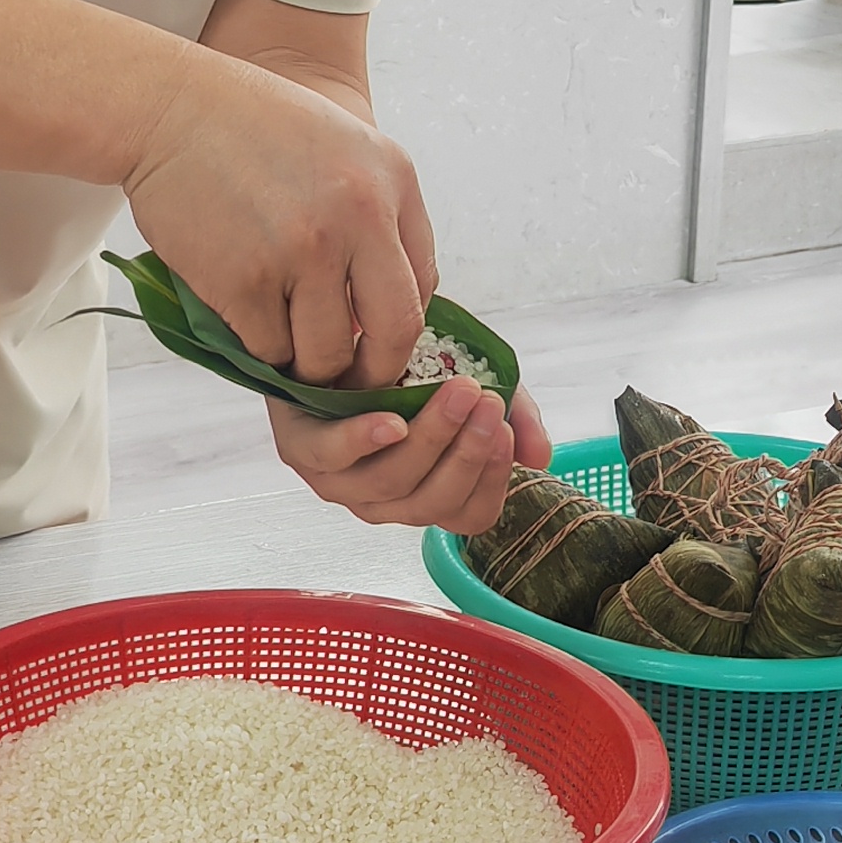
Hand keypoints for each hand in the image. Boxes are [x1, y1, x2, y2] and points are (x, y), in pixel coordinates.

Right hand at [123, 48, 437, 387]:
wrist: (170, 108)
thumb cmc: (254, 127)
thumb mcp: (344, 147)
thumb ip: (375, 217)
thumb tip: (380, 310)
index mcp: (393, 181)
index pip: (424, 285)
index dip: (400, 327)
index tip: (376, 342)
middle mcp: (360, 216)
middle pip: (395, 332)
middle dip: (372, 372)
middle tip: (347, 380)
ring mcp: (303, 251)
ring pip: (326, 354)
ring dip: (307, 364)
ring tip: (284, 342)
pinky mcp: (245, 280)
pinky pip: (268, 349)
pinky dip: (258, 348)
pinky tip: (245, 317)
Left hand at [271, 382, 552, 535]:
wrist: (354, 328)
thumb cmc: (414, 367)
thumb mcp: (477, 385)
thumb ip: (515, 417)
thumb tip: (539, 456)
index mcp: (430, 492)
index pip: (471, 514)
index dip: (492, 480)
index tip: (505, 430)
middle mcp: (387, 500)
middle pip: (431, 502)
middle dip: (466, 453)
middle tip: (485, 403)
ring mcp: (342, 482)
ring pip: (390, 483)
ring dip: (430, 438)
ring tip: (456, 393)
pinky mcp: (302, 451)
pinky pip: (331, 458)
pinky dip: (363, 441)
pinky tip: (391, 421)